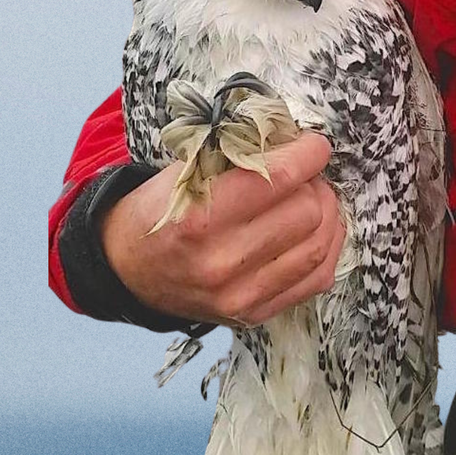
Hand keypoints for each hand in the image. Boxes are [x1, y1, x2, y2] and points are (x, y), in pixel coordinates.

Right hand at [98, 131, 343, 327]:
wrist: (128, 269)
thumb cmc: (159, 210)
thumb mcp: (185, 171)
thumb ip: (239, 155)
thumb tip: (295, 139)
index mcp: (200, 218)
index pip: (280, 178)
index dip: (308, 153)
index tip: (313, 144)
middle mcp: (223, 263)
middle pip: (306, 211)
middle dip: (314, 183)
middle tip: (305, 173)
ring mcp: (240, 296)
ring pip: (318, 246)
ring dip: (326, 214)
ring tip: (313, 197)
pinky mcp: (254, 315)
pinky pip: (316, 279)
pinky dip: (326, 248)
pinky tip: (317, 229)